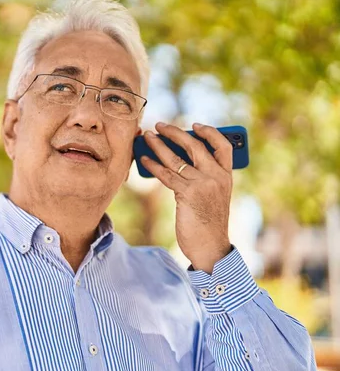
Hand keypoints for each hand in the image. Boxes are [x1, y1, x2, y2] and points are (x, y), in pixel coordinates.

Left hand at [140, 122, 232, 273]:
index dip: (209, 132)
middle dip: (174, 132)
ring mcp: (203, 184)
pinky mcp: (188, 194)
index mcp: (227, 176)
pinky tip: (144, 159)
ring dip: (158, 145)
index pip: (224, 146)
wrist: (210, 246)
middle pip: (195, 146)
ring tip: (147, 137)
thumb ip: (203, 177)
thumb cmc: (208, 222)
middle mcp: (217, 177)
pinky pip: (167, 174)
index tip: (194, 124)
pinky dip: (153, 165)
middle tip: (159, 125)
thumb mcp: (213, 196)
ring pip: (176, 158)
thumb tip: (176, 157)